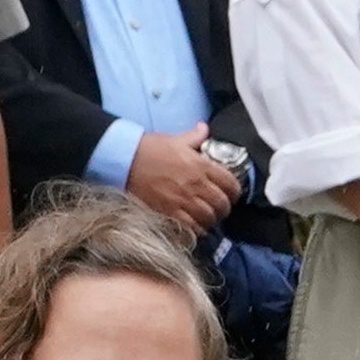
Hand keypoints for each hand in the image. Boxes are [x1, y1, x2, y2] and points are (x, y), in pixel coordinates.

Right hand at [122, 130, 242, 238]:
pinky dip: (195, 230)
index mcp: (201, 165)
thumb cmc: (149, 148)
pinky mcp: (169, 213)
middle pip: (222, 204)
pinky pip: (191, 228)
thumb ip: (194, 137)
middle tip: (218, 208)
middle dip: (223, 208)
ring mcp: (183, 200)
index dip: (234, 192)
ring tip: (205, 218)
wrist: (125, 160)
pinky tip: (192, 226)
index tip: (230, 194)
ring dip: (210, 220)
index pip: (230, 184)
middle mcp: (196, 185)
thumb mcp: (176, 139)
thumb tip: (204, 128)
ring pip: (209, 218)